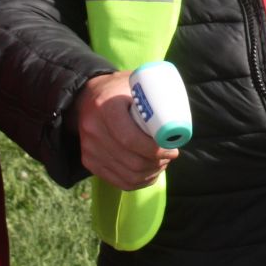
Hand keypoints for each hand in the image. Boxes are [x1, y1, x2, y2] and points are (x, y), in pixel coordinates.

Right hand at [72, 71, 176, 188]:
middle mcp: (93, 129)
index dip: (155, 150)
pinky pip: (118, 181)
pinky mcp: (89, 160)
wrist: (86, 97)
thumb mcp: (135, 84)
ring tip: (162, 163)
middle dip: (157, 163)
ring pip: (127, 175)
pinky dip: (139, 182)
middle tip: (170, 156)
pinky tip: (150, 173)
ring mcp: (89, 147)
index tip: (173, 149)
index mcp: (106, 107)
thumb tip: (179, 119)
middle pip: (131, 161)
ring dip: (151, 173)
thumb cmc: (119, 90)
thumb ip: (154, 95)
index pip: (131, 139)